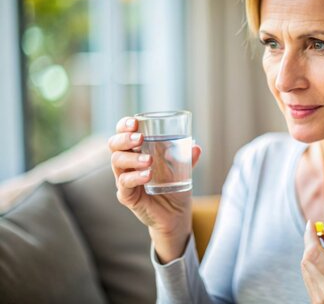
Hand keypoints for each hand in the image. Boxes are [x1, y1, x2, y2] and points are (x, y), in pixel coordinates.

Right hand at [108, 117, 201, 261]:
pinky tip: (147, 175)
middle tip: (139, 137)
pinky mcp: (127, 196)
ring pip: (116, 163)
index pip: (123, 134)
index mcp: (136, 152)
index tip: (134, 121)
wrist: (176, 216)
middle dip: (124, 138)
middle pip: (114, 145)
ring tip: (149, 160)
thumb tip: (196, 146)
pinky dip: (135, 177)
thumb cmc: (174, 188)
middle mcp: (127, 164)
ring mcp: (124, 180)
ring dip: (132, 158)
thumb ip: (187, 158)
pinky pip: (124, 184)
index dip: (124, 125)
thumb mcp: (183, 170)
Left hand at [301, 220, 323, 303]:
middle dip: (311, 244)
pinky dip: (314, 270)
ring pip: (306, 270)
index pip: (314, 252)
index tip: (311, 223)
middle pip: (307, 260)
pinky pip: (309, 282)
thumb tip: (323, 231)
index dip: (309, 235)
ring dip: (312, 257)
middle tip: (319, 236)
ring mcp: (322, 302)